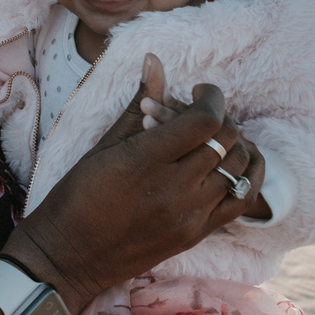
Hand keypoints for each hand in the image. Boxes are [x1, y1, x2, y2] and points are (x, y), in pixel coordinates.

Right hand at [0, 54, 264, 313]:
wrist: (69, 255)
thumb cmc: (77, 195)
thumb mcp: (103, 145)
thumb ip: (137, 103)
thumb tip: (154, 59)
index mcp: (144, 160)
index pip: (204, 120)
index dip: (212, 97)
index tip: (200, 90)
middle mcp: (172, 189)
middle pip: (227, 141)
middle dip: (222, 117)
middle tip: (204, 112)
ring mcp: (188, 216)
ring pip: (239, 169)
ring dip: (236, 145)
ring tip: (217, 137)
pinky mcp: (196, 235)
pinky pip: (241, 202)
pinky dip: (246, 176)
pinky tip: (231, 164)